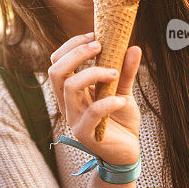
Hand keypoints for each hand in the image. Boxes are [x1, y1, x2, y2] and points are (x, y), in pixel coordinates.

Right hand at [48, 32, 140, 165]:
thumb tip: (133, 47)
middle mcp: (67, 103)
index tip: (95, 36)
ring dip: (93, 73)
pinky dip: (108, 102)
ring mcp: (74, 118)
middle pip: (56, 71)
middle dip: (76, 54)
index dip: (72, 45)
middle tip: (100, 46)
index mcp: (71, 90)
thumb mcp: (122, 91)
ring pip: (70, 88)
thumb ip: (125, 71)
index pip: (57, 61)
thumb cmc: (120, 120)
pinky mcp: (86, 134)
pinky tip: (123, 100)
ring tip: (115, 73)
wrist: (127, 151)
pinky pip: (91, 113)